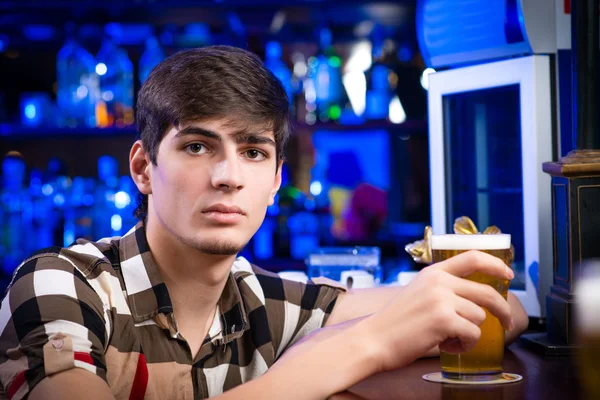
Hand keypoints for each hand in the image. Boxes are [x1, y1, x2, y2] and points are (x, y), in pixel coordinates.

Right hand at [360, 250, 513, 372]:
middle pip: (486, 292)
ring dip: (469, 333)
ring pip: (479, 317)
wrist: (374, 339)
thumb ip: (443, 289)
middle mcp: (439, 282)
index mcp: (433, 272)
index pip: (472, 257)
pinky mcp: (443, 320)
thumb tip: (476, 298)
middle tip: (506, 322)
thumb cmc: (396, 322)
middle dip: (502, 310)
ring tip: (448, 338)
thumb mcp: (419, 293)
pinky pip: (473, 334)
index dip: (495, 265)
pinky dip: (464, 345)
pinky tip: (446, 345)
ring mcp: (441, 299)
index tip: (508, 274)